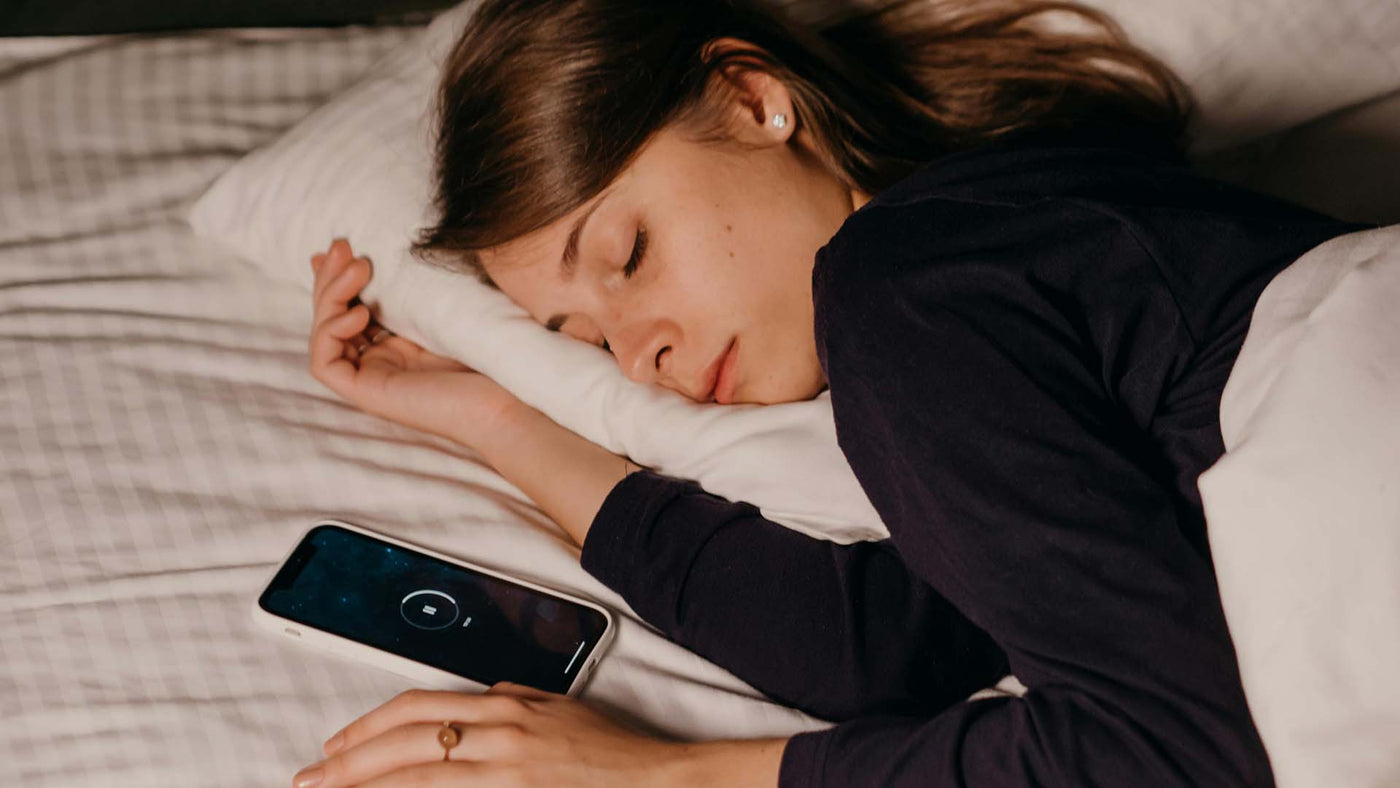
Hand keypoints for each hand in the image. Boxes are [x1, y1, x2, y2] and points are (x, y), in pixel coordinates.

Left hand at [293, 684, 685, 787]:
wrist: (656, 781)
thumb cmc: (610, 751)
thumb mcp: (555, 708)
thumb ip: (509, 702)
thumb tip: (471, 704)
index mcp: (504, 705)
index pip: (417, 708)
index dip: (367, 727)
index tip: (335, 747)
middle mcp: (499, 735)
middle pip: (403, 744)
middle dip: (346, 764)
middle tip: (308, 780)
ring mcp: (506, 773)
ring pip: (415, 778)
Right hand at [309, 239, 521, 446]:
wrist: (512, 398)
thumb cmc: (492, 353)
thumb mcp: (448, 306)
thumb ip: (418, 285)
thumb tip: (391, 249)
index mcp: (398, 342)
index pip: (351, 305)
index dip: (338, 276)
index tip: (343, 244)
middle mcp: (381, 359)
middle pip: (331, 316)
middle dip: (330, 277)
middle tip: (342, 246)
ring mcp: (372, 378)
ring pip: (323, 336)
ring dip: (329, 297)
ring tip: (358, 269)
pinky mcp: (367, 395)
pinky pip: (324, 365)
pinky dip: (330, 333)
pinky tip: (359, 314)